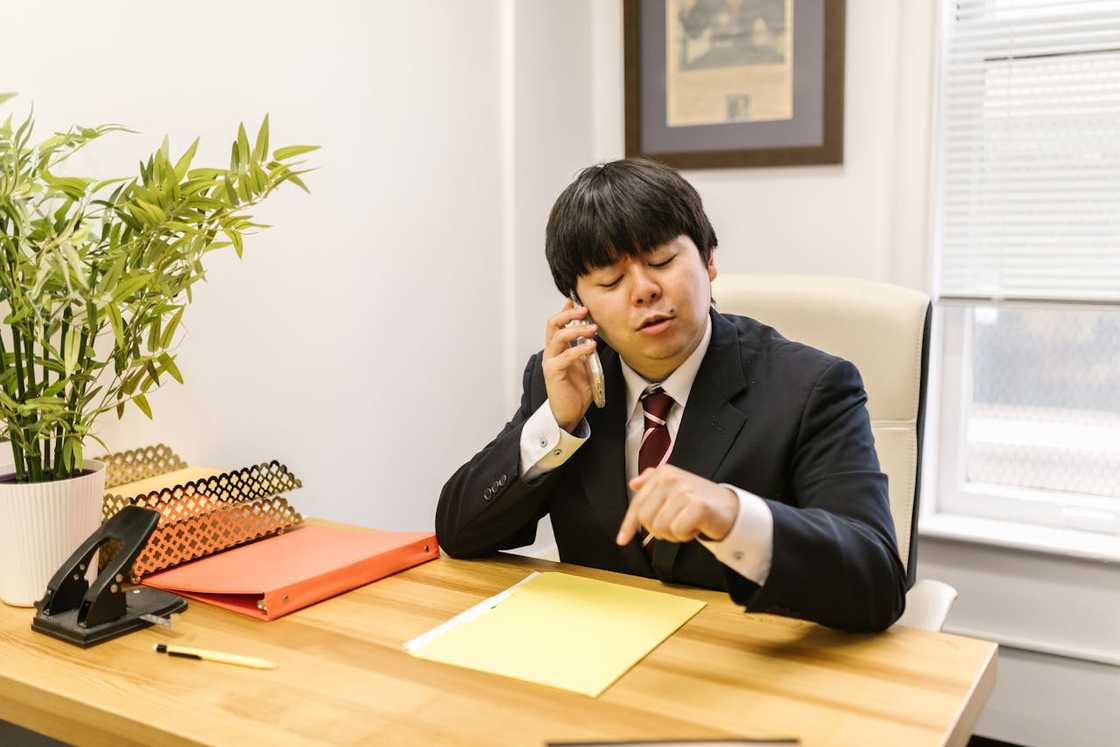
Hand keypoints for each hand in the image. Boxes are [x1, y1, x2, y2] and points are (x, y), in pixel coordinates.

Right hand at [543, 299, 598, 432]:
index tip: (576, 301)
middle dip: (568, 315)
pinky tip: (591, 346)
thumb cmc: (577, 390)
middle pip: (552, 324)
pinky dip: (579, 349)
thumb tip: (592, 334)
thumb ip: (586, 349)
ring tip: (593, 328)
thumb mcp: (585, 364)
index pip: (557, 324)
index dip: (565, 311)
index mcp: (558, 349)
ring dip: (576, 330)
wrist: (570, 413)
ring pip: (558, 337)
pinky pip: (565, 357)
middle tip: (585, 311)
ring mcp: (550, 361)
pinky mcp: (553, 373)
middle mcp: (551, 352)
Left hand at [616, 464, 738, 544]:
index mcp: (663, 473)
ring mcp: (685, 491)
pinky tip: (695, 527)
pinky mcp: (698, 506)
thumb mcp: (675, 488)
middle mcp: (672, 478)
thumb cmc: (700, 501)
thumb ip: (653, 483)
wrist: (731, 508)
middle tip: (674, 526)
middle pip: (646, 518)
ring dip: (673, 534)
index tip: (623, 539)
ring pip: (660, 528)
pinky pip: (677, 531)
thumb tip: (633, 483)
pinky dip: (685, 535)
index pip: (637, 504)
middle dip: (658, 530)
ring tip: (686, 525)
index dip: (629, 525)